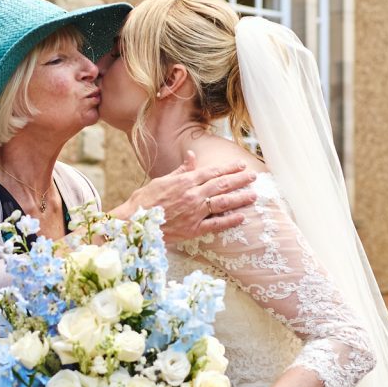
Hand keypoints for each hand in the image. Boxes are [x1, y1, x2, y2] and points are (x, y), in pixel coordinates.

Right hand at [116, 151, 257, 243]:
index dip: (228, 168)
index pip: (212, 172)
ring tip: (253, 195)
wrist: (133, 224)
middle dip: (240, 180)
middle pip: (221, 185)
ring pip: (222, 203)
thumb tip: (192, 157)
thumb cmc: (144, 202)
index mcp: (184, 182)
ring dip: (240, 198)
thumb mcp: (161, 181)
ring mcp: (194, 213)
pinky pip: (215, 224)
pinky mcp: (193, 230)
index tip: (241, 165)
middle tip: (253, 176)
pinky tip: (241, 217)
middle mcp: (192, 196)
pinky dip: (229, 220)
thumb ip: (180, 170)